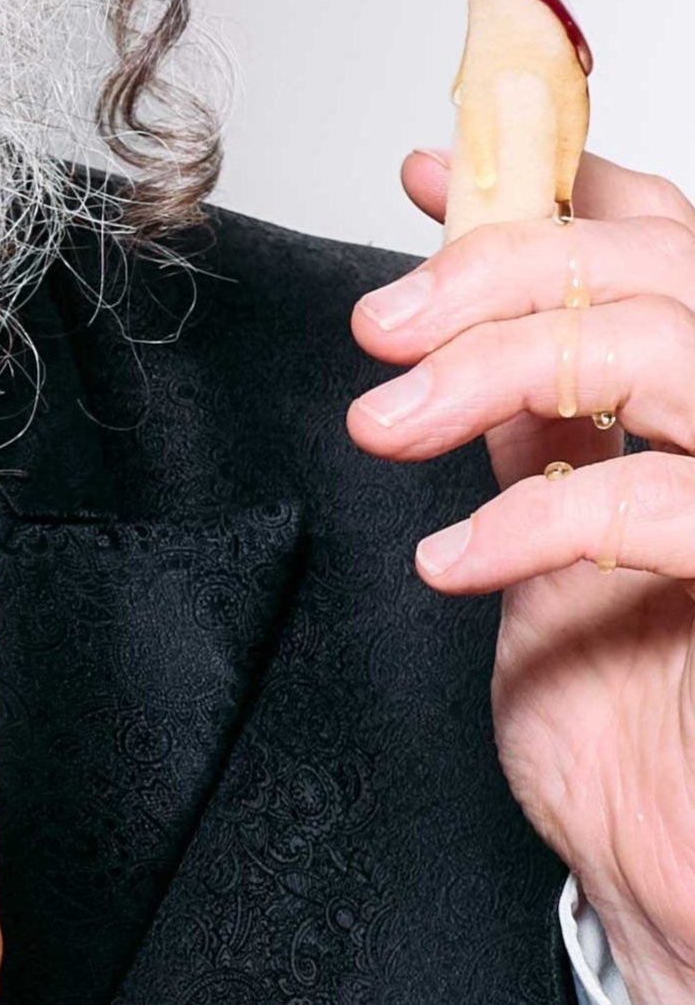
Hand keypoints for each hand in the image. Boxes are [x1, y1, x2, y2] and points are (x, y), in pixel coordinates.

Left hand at [348, 150, 694, 1004]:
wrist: (672, 866)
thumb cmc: (621, 707)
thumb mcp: (548, 520)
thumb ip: (522, 410)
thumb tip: (440, 311)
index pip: (655, 236)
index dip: (546, 188)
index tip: (431, 178)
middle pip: (656, 265)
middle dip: (495, 273)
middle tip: (380, 326)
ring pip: (665, 345)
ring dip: (500, 365)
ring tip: (391, 423)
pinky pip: (666, 502)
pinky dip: (541, 515)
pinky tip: (453, 555)